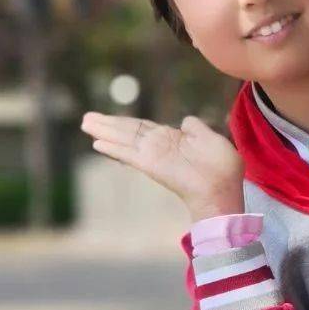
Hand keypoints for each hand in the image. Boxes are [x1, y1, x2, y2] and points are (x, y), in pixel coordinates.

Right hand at [79, 112, 245, 215]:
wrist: (223, 190)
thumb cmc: (223, 169)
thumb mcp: (212, 139)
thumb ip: (197, 129)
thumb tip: (185, 120)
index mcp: (173, 140)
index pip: (145, 128)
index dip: (126, 123)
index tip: (109, 119)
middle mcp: (160, 148)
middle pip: (129, 132)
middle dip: (108, 125)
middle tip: (86, 119)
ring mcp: (154, 157)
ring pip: (125, 140)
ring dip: (104, 132)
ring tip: (85, 125)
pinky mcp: (152, 166)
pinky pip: (129, 155)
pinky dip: (114, 149)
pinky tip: (98, 144)